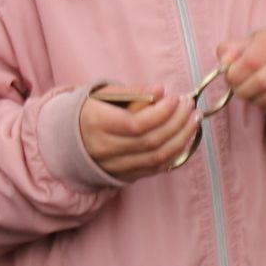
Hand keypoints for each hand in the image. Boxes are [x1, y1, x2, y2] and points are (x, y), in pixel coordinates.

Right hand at [78, 87, 199, 180]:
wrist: (71, 138)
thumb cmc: (92, 110)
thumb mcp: (105, 93)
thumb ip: (134, 91)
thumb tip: (160, 91)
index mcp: (96, 123)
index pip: (135, 124)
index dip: (160, 113)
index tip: (175, 99)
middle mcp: (104, 148)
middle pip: (149, 142)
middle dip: (176, 123)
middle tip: (190, 107)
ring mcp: (115, 165)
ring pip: (156, 158)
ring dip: (181, 139)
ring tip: (194, 120)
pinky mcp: (125, 175)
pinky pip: (155, 168)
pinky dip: (174, 154)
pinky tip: (185, 137)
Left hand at [217, 27, 265, 116]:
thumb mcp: (247, 44)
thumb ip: (230, 50)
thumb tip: (225, 60)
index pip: (252, 61)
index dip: (235, 74)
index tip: (230, 77)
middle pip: (262, 81)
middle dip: (243, 90)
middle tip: (238, 89)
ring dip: (256, 100)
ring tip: (252, 93)